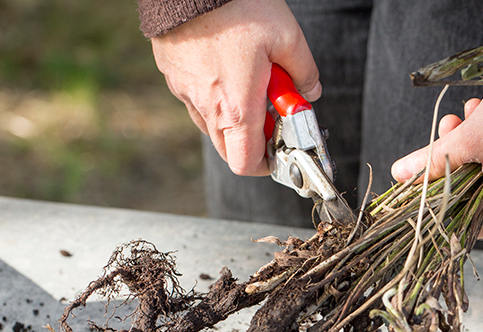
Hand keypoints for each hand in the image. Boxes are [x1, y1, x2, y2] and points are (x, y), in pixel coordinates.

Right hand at [151, 0, 319, 175]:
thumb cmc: (235, 6)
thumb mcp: (287, 36)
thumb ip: (304, 71)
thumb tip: (309, 91)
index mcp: (237, 108)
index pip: (247, 164)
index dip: (268, 164)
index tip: (282, 147)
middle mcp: (207, 108)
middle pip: (230, 150)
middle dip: (254, 142)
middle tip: (272, 115)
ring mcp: (185, 93)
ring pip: (212, 126)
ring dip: (234, 118)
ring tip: (250, 84)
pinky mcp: (173, 76)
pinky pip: (196, 101)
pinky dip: (215, 97)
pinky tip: (228, 69)